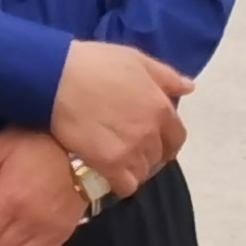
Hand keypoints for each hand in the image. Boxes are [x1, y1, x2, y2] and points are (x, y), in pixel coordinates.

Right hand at [50, 40, 189, 196]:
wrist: (56, 78)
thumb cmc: (94, 63)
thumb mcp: (136, 59)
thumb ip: (165, 76)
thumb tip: (189, 87)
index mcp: (159, 106)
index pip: (177, 136)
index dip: (167, 141)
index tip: (155, 142)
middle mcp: (150, 131)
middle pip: (159, 156)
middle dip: (149, 154)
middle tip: (129, 150)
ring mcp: (131, 150)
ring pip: (143, 172)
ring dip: (133, 168)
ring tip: (116, 161)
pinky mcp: (109, 164)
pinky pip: (125, 186)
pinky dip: (119, 183)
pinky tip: (108, 173)